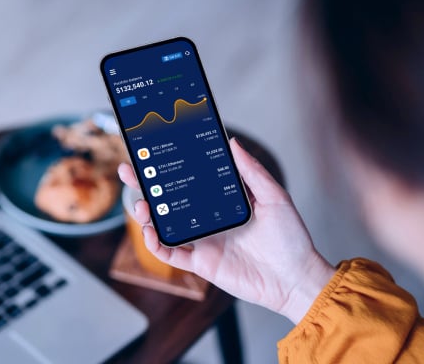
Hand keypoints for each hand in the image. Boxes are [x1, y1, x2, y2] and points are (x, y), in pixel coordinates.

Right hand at [118, 138, 334, 322]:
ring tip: (140, 204)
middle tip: (128, 171)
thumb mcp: (274, 198)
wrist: (295, 279)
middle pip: (167, 199)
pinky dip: (156, 244)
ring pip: (162, 225)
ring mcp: (201, 241)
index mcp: (220, 201)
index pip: (188, 180)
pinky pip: (170, 253)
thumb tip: (233, 143)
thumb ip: (252, 172)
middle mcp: (206, 218)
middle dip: (144, 186)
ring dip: (145, 214)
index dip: (168, 167)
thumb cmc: (290, 238)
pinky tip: (150, 231)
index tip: (153, 151)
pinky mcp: (200, 263)